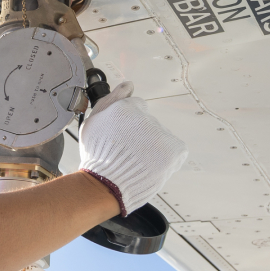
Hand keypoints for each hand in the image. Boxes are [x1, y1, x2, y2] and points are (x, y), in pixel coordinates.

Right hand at [78, 81, 187, 214]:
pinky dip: (167, 158)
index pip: (137, 108)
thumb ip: (111, 99)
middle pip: (148, 123)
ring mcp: (161, 134)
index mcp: (125, 108)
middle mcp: (145, 118)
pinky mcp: (174, 150)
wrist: (106, 185)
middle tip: (127, 152)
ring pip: (162, 136)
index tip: (121, 138)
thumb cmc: (96, 156)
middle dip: (140, 136)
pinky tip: (151, 165)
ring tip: (137, 162)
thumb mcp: (93, 122)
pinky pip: (176, 150)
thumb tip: (129, 85)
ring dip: (154, 148)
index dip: (128, 125)